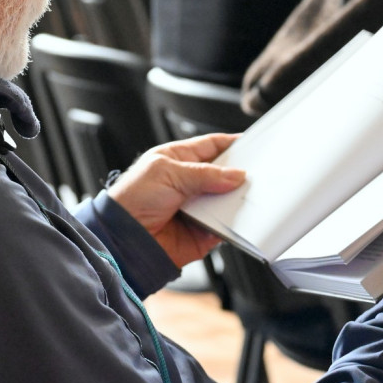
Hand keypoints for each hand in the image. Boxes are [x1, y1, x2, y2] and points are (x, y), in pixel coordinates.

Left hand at [107, 133, 245, 267]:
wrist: (123, 238)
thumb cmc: (132, 199)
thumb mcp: (168, 174)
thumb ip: (204, 174)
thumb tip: (236, 175)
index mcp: (178, 160)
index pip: (211, 146)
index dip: (232, 144)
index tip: (253, 143)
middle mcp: (189, 183)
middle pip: (225, 174)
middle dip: (240, 174)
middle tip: (259, 172)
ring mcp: (197, 207)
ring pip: (228, 200)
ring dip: (239, 199)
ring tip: (253, 194)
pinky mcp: (203, 232)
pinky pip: (226, 226)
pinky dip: (235, 223)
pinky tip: (241, 218)